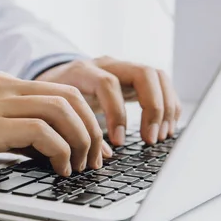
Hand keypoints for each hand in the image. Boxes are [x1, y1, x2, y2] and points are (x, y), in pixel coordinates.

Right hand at [0, 73, 107, 174]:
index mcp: (3, 84)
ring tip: (79, 166)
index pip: (60, 91)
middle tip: (94, 158)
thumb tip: (45, 148)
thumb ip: (11, 125)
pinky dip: (60, 150)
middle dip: (91, 129)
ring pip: (62, 111)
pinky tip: (58, 168)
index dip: (84, 119)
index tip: (91, 146)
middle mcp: (5, 87)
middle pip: (70, 97)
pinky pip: (42, 131)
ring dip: (81, 141)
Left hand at [35, 56, 181, 145]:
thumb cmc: (53, 98)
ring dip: (165, 107)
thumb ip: (74, 129)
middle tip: (150, 138)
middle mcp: (106, 64)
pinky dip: (168, 105)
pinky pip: (161, 84)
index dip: (116, 112)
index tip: (118, 141)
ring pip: (157, 76)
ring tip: (160, 136)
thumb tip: (104, 156)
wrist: (52, 78)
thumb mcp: (56, 111)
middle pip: (143, 73)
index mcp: (82, 71)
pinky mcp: (133, 77)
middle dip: (153, 107)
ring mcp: (123, 67)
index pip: (108, 84)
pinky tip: (165, 128)